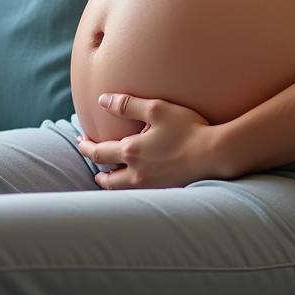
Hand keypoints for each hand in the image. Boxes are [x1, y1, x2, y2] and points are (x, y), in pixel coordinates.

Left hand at [76, 93, 223, 189]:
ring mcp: (150, 186)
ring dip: (111, 182)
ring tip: (108, 175)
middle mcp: (136, 174)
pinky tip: (134, 182)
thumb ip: (128, 104)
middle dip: (97, 171)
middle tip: (93, 162)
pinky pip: (137, 194)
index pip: (99, 153)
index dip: (87, 147)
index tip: (81, 141)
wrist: (213, 154)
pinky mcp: (163, 192)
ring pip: (120, 190)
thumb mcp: (157, 109)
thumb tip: (103, 100)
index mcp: (131, 152)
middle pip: (106, 179)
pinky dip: (128, 189)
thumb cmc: (187, 128)